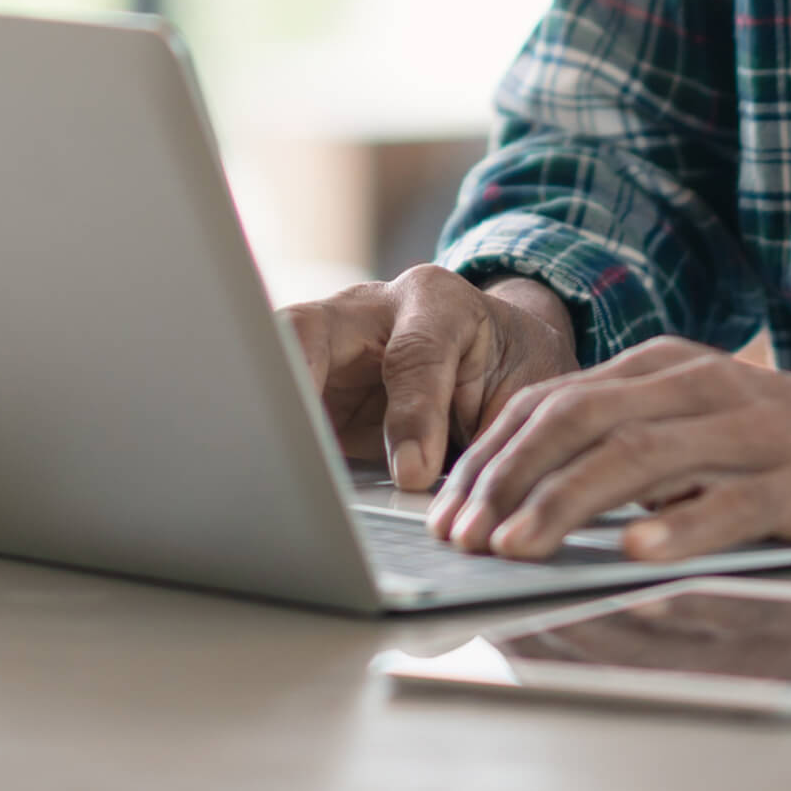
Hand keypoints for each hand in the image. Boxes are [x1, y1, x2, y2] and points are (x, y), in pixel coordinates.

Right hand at [279, 265, 579, 489]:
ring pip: (274, 366)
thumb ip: (487, 429)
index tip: (413, 473)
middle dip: (292, 385)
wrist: (496, 351)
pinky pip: (278, 411)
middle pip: (306, 333)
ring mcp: (326, 348)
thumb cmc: (511, 364)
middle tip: (295, 449)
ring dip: (271, 420)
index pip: (413, 354)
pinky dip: (275, 446)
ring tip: (270, 473)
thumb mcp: (520, 386)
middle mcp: (366, 313)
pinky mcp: (308, 389)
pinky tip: (276, 484)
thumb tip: (429, 488)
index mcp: (433, 302)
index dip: (411, 416)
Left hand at [426, 337, 790, 559]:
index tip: (448, 510)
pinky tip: (634, 552)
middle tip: (463, 536)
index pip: (552, 402)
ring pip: (639, 456)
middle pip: (579, 420)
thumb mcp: (694, 428)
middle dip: (509, 478)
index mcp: (661, 369)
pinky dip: (679, 525)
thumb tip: (527, 500)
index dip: (490, 456)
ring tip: (517, 547)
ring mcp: (750, 428)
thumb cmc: (787, 446)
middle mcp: (697, 385)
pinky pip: (730, 500)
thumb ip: (623, 447)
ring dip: (567, 503)